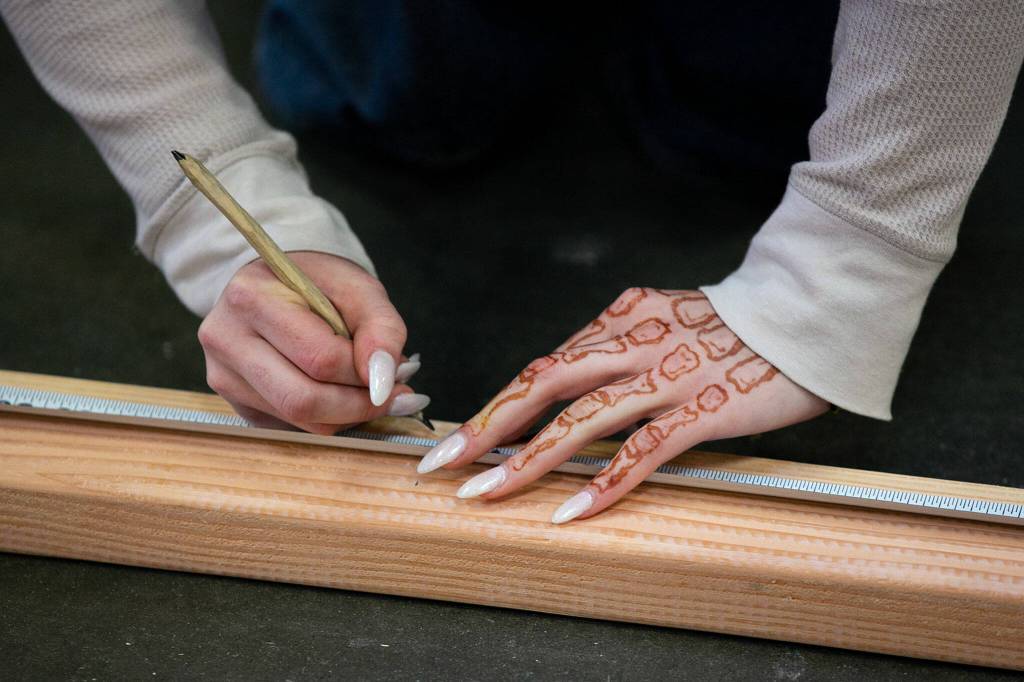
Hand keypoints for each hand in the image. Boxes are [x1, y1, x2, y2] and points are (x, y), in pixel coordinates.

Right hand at [198, 251, 426, 433]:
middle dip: (358, 405)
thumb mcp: (359, 288)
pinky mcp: (232, 400)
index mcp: (251, 298)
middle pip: (303, 399)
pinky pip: (288, 426)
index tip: (398, 372)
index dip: (367, 373)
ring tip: (371, 391)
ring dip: (346, 415)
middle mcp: (225, 338)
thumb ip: (382, 328)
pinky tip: (339, 395)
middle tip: (393, 394)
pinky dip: (325, 418)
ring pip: (297, 419)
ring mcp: (222, 374)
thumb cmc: (319, 283)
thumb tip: (382, 379)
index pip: (321, 359)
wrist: (278, 285)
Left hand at [416, 288, 826, 521]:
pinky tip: (571, 511)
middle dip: (488, 425)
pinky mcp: (701, 408)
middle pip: (545, 384)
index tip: (463, 434)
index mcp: (621, 319)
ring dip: (529, 460)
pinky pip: (644, 451)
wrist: (807, 312)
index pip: (546, 365)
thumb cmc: (736, 324)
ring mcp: (665, 376)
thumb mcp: (666, 318)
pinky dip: (604, 483)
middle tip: (444, 462)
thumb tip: (573, 383)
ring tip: (487, 494)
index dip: (500, 401)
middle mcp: (633, 343)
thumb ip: (620, 345)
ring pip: (582, 421)